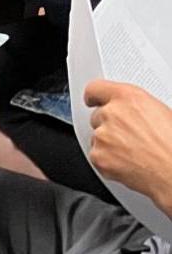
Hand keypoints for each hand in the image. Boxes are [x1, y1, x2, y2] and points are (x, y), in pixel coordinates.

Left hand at [84, 79, 171, 211]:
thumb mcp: (161, 112)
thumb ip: (135, 107)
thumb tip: (129, 110)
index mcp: (128, 97)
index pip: (95, 89)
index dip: (95, 97)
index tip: (93, 100)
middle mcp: (112, 113)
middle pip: (97, 116)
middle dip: (109, 126)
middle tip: (131, 138)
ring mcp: (102, 135)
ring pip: (97, 137)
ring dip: (109, 144)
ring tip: (135, 153)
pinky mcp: (98, 156)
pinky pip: (97, 156)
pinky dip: (108, 161)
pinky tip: (129, 164)